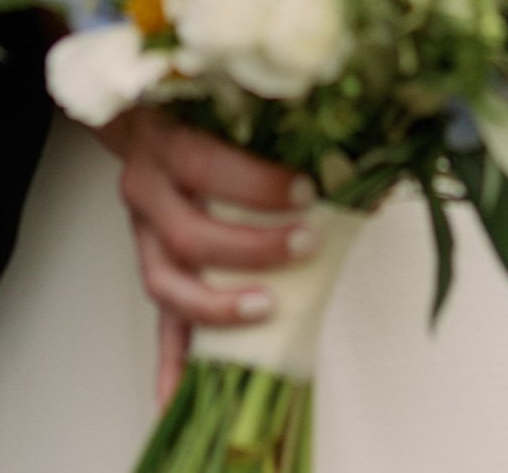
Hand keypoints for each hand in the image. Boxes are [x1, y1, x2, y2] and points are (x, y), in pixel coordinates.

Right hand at [96, 111, 317, 406]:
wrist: (144, 120)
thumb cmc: (202, 114)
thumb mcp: (232, 109)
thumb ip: (286, 131)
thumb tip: (363, 165)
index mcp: (169, 142)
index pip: (204, 164)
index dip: (254, 184)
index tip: (307, 191)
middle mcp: (147, 191)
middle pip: (188, 234)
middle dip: (251, 247)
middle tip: (306, 243)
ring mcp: (143, 237)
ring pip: (165, 284)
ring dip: (216, 307)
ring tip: (265, 309)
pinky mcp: (153, 270)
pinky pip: (159, 325)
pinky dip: (171, 365)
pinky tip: (176, 398)